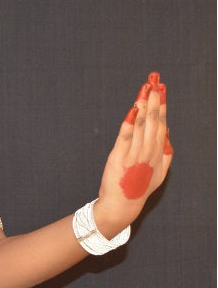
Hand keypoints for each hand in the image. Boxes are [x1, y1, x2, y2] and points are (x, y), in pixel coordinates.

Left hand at [95, 72, 172, 233]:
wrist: (122, 206)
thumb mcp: (159, 172)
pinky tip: (132, 110)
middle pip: (154, 121)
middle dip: (155, 100)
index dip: (162, 105)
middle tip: (154, 81)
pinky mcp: (120, 158)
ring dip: (144, 107)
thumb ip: (166, 153)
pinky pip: (126, 137)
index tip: (162, 88)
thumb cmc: (139, 187)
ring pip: (142, 126)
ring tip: (145, 90)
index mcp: (158, 153)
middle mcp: (149, 152)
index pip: (161, 123)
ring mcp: (135, 155)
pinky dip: (130, 123)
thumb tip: (167, 131)